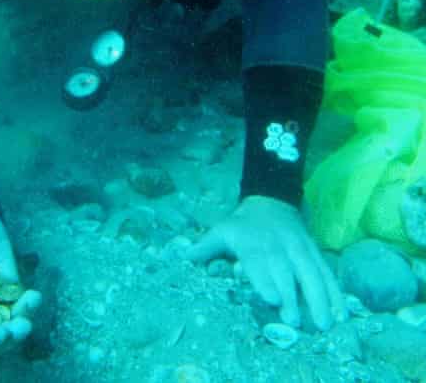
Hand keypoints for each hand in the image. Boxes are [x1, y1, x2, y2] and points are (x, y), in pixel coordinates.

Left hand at [187, 195, 345, 329]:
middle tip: (295, 322)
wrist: (270, 200)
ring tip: (325, 324)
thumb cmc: (242, 225)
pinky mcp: (314, 252)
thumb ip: (205, 247)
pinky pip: (327, 272)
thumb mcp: (221, 230)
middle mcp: (278, 246)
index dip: (266, 280)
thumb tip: (183, 257)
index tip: (271, 299)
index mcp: (254, 243)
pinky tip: (342, 313)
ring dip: (319, 298)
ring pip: (312, 272)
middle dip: (291, 296)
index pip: (260, 262)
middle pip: (287, 271)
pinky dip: (336, 292)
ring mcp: (299, 249)